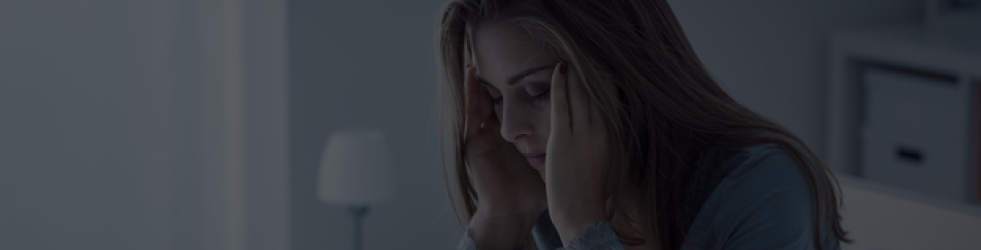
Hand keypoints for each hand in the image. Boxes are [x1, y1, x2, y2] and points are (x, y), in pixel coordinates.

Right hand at [462, 65, 546, 248]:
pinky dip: (469, 96)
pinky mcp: (474, 145)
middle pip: (495, 100)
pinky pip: (470, 115)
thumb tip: (583, 132)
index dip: (516, 85)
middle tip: (496, 52)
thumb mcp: (547, 158)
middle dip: (495, 79)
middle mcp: (496, 134)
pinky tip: (470, 79)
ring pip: (479, 104)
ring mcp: (483, 139)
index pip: (513, 104)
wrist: (515, 211)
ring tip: (476, 61)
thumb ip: (558, 144)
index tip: (524, 64)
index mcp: (512, 136)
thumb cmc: (532, 190)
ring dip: (477, 83)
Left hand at [544, 62, 610, 243]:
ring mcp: (582, 134)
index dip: (603, 82)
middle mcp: (601, 132)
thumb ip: (604, 153)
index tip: (598, 69)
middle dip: (589, 72)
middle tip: (582, 54)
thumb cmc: (593, 200)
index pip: (609, 101)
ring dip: (574, 72)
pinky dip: (559, 85)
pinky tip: (557, 69)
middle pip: (596, 92)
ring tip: (569, 56)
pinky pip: (561, 104)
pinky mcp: (563, 140)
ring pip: (580, 94)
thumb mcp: (607, 170)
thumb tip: (604, 147)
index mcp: (612, 139)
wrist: (584, 218)